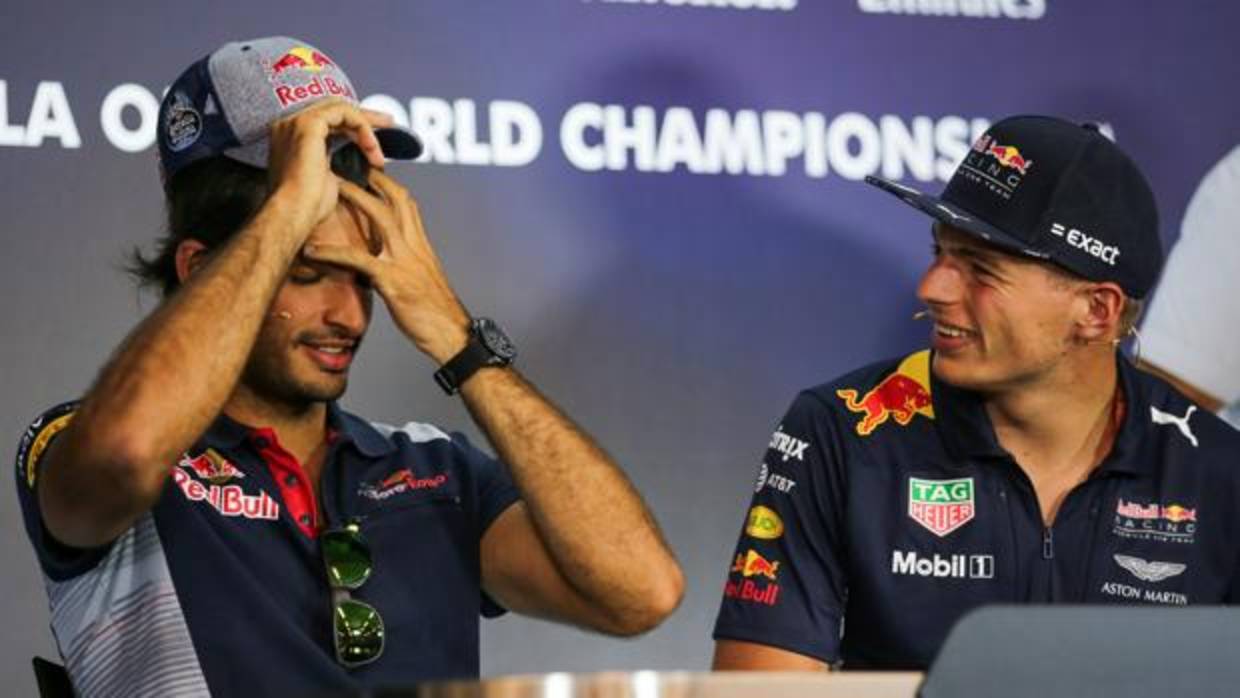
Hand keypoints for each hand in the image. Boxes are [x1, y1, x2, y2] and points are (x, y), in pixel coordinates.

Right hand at [265, 98, 393, 241]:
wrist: (294, 213)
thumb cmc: (308, 206)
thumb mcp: (327, 177)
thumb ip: (336, 161)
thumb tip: (358, 159)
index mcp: (291, 136)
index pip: (327, 119)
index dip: (353, 125)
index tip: (374, 137)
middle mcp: (290, 124)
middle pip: (334, 108)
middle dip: (365, 117)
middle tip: (389, 124)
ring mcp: (297, 121)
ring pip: (341, 109)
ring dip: (367, 127)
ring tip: (379, 150)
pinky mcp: (309, 123)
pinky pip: (345, 113)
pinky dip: (363, 128)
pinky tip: (371, 148)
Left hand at [303, 170, 471, 362]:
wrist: (452, 334)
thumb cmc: (438, 313)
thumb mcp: (425, 280)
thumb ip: (409, 262)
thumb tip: (391, 258)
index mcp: (422, 245)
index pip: (407, 204)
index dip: (389, 185)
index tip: (371, 172)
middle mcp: (414, 246)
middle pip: (395, 199)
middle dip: (370, 180)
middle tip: (345, 168)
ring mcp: (403, 261)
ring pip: (379, 217)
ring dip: (353, 199)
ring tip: (328, 191)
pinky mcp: (391, 280)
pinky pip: (357, 259)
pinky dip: (332, 253)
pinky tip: (313, 252)